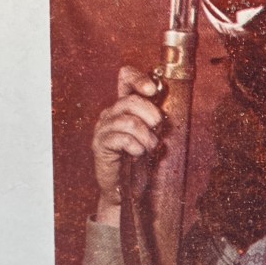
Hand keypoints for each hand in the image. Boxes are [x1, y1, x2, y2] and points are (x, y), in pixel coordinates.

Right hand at [92, 66, 162, 224]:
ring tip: (149, 147)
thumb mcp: (152, 134)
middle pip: (130, 100)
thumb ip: (155, 118)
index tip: (152, 90)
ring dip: (145, 136)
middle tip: (157, 128)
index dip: (138, 78)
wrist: (127, 187)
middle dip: (150, 114)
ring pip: (128, 121)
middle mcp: (111, 113)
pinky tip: (138, 153)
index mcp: (124, 106)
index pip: (125, 77)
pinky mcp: (100, 145)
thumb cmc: (141, 159)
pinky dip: (135, 146)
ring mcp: (103, 128)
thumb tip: (166, 111)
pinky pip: (120, 138)